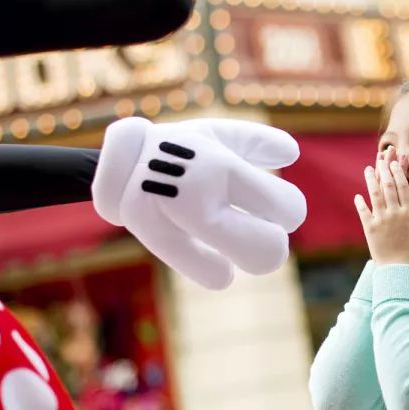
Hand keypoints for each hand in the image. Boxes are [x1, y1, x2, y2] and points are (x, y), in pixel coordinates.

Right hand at [93, 117, 306, 288]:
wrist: (116, 155)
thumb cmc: (177, 148)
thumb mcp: (216, 134)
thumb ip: (255, 142)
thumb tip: (291, 153)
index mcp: (223, 163)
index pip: (275, 202)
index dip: (289, 211)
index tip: (287, 216)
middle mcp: (199, 186)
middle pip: (253, 236)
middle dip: (271, 246)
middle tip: (276, 248)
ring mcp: (171, 209)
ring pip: (220, 243)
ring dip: (245, 258)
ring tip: (246, 265)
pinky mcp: (149, 228)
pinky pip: (184, 256)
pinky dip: (208, 269)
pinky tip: (226, 274)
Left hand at [354, 147, 408, 266]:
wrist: (397, 270)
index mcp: (408, 214)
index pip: (403, 188)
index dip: (399, 174)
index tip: (395, 163)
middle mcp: (394, 214)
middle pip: (388, 188)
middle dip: (385, 171)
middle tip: (381, 159)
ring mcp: (381, 221)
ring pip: (375, 196)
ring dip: (371, 181)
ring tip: (368, 170)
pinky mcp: (369, 229)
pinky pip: (363, 212)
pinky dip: (360, 203)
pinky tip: (358, 195)